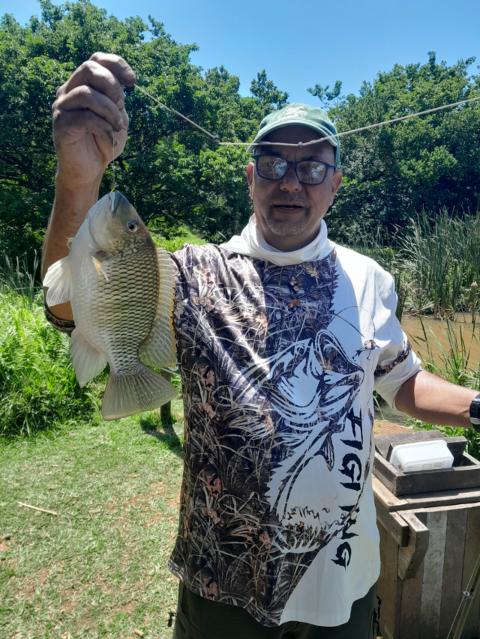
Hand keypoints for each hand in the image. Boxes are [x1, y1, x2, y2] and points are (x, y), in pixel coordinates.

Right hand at [52, 52, 134, 187]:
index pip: (96, 59)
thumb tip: (124, 81)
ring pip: (86, 92)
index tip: (133, 82)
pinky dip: (103, 127)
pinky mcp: (61, 124)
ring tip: (118, 126)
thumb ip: (118, 98)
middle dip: (112, 85)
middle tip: (122, 105)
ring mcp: (62, 106)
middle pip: (88, 68)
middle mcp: (69, 91)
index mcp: (82, 84)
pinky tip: (109, 138)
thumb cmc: (104, 141)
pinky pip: (85, 117)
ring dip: (109, 109)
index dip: (117, 64)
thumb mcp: (117, 116)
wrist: (89, 170)